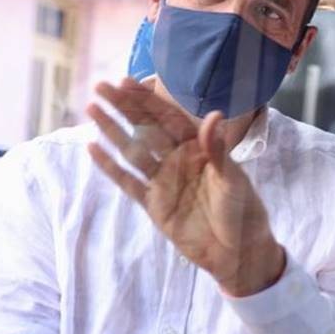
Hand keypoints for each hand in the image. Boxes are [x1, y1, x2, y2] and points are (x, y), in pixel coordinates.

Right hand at [86, 79, 285, 296]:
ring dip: (113, 131)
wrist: (238, 253)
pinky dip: (111, 167)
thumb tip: (214, 115)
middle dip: (124, 107)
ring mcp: (164, 182)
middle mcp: (178, 160)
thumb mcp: (233, 180)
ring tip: (92, 109)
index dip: (147, 99)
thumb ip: (218, 150)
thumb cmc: (243, 211)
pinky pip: (128, 182)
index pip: (168, 117)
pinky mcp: (154, 205)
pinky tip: (93, 148)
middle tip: (100, 86)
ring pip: (132, 151)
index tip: (125, 80)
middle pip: (145, 128)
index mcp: (199, 149)